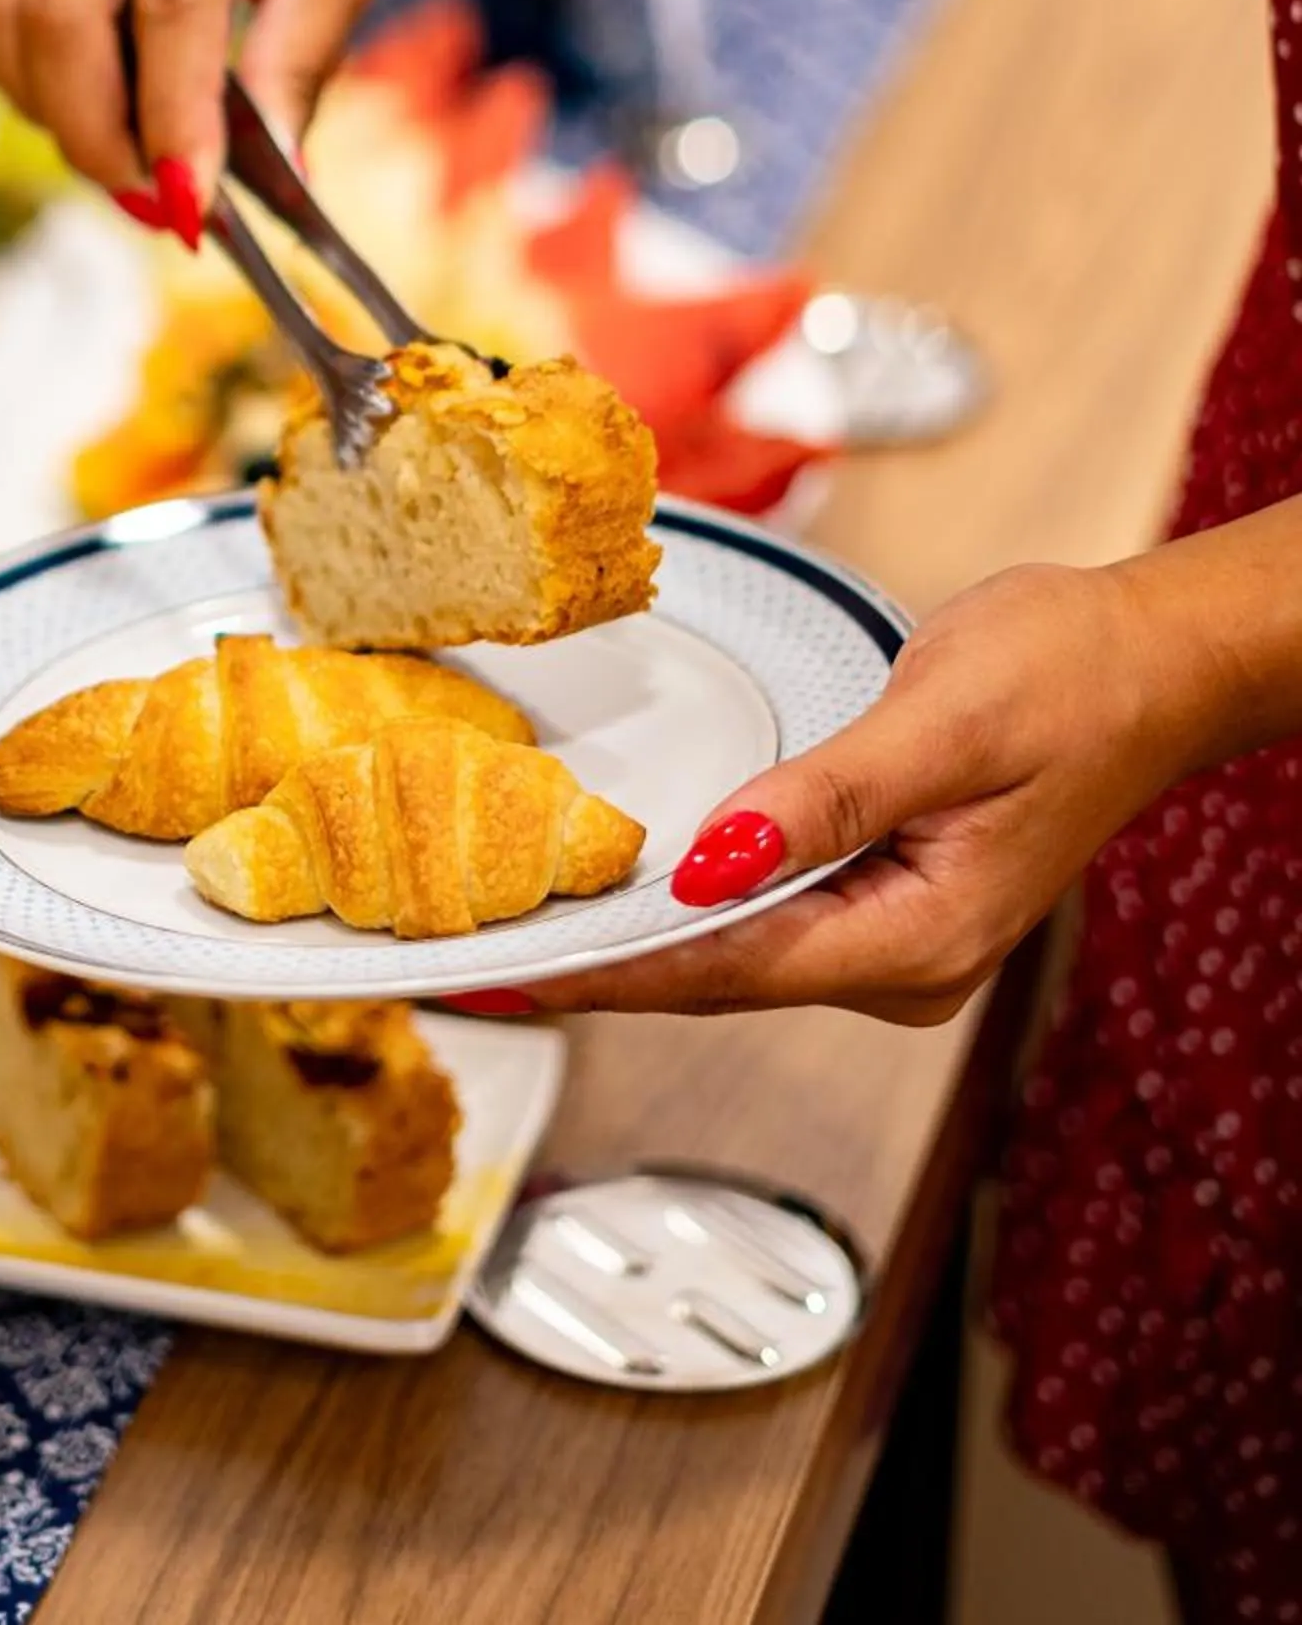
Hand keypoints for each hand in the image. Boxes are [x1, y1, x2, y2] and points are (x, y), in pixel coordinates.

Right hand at [0, 0, 408, 209]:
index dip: (173, 115)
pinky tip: (82, 93)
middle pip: (56, 14)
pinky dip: (10, 72)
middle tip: (157, 205)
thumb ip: (300, 63)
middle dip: (98, 133)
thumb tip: (277, 185)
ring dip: (49, 109)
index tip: (194, 209)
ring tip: (128, 147)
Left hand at [515, 561, 1207, 1026]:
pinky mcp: (883, 891)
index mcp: (921, 938)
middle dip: (605, 961)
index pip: (728, 969)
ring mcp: (894, 932)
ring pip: (737, 947)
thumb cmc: (1068, 677)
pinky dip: (693, 895)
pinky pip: (766, 910)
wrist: (1148, 657)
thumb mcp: (939, 726)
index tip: (513, 972)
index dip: (612, 970)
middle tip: (483, 948)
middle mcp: (904, 959)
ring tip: (524, 919)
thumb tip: (716, 860)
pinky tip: (628, 881)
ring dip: (639, 932)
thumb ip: (825, 799)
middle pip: (720, 974)